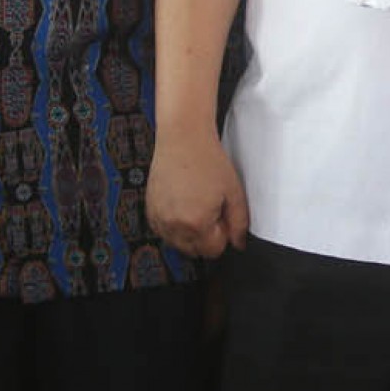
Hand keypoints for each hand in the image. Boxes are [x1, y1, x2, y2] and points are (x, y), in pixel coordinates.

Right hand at [147, 126, 249, 257]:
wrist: (183, 139)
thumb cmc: (208, 161)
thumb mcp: (234, 192)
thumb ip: (239, 223)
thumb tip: (238, 243)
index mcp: (197, 223)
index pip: (213, 251)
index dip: (223, 235)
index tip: (223, 217)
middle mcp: (174, 225)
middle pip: (195, 251)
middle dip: (207, 237)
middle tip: (211, 209)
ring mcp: (159, 219)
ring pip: (178, 243)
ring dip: (190, 233)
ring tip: (196, 205)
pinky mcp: (150, 211)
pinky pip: (164, 231)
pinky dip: (174, 225)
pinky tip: (183, 204)